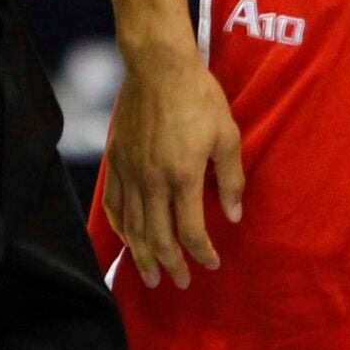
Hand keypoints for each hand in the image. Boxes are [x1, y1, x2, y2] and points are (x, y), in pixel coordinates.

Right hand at [103, 41, 245, 289]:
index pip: (190, 232)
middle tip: (178, 283)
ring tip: (150, 276)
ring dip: (141, 256)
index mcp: (183, 177)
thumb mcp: (227, 135)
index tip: (211, 264)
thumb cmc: (199, 97)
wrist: (158, 66)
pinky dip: (121, 228)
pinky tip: (127, 239)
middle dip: (170, 265)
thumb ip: (230, 179)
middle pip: (158, 238)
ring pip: (133, 228)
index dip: (201, 253)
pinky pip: (115, 205)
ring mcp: (130, 173)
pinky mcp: (116, 160)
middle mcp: (153, 182)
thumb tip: (234, 214)